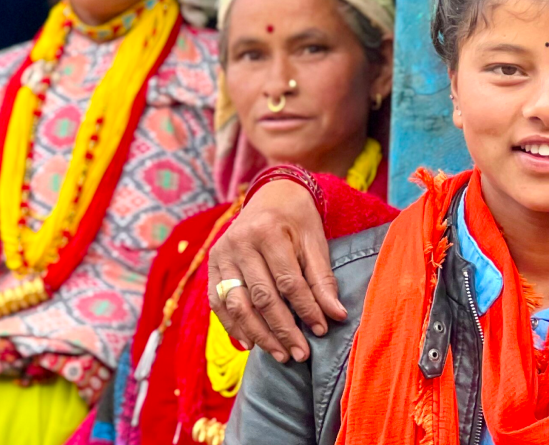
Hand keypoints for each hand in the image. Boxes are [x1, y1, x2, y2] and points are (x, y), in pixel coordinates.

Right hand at [205, 179, 343, 362]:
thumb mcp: (315, 242)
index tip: (320, 331)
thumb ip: (322, 279)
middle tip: (300, 354)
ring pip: (238, 305)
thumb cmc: (297, 220)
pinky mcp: (211, 265)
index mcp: (267, 232)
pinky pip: (218, 302)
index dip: (305, 310)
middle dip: (282, 330)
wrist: (270, 194)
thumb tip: (336, 316)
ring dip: (259, 334)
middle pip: (261, 297)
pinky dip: (233, 326)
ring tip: (280, 354)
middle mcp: (239, 243)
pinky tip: (251, 343)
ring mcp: (221, 254)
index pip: (288, 282)